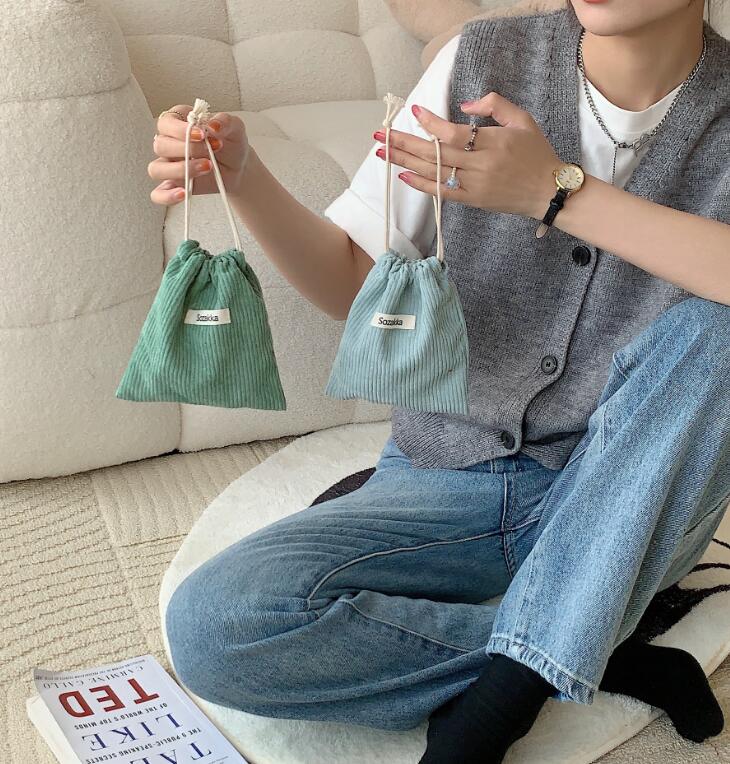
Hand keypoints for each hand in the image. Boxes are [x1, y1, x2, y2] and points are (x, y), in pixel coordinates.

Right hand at [148, 105, 250, 205]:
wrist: (239, 168)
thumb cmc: (231, 143)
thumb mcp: (234, 127)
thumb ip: (225, 121)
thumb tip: (213, 125)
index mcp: (178, 123)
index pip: (166, 123)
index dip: (180, 130)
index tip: (202, 135)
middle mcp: (169, 143)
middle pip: (160, 146)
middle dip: (186, 150)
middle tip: (211, 153)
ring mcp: (169, 166)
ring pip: (156, 169)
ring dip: (179, 171)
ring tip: (206, 168)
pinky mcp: (174, 186)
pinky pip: (158, 194)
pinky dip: (167, 196)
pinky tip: (183, 194)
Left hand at [374, 92, 559, 219]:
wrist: (549, 191)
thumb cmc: (536, 154)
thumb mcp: (523, 120)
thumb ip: (495, 105)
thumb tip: (464, 105)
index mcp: (493, 142)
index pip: (454, 133)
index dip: (431, 123)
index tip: (414, 111)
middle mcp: (481, 165)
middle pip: (436, 153)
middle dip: (405, 144)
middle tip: (381, 135)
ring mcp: (475, 185)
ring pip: (434, 172)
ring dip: (405, 162)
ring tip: (383, 152)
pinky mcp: (473, 201)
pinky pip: (443, 192)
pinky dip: (422, 185)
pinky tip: (404, 175)